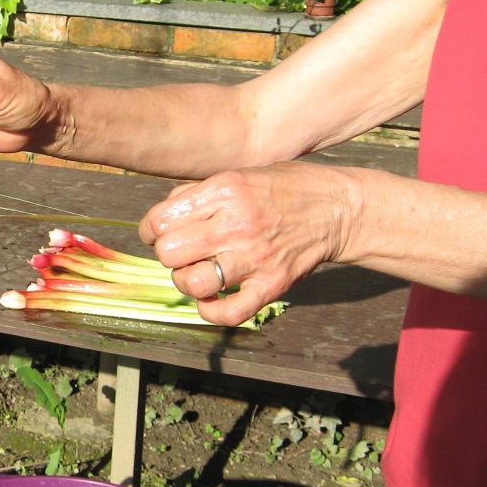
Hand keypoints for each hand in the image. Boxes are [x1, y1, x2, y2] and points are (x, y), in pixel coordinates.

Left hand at [138, 161, 355, 325]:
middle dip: (167, 255)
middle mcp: (237, 224)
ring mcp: (255, 257)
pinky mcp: (272, 284)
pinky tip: (212, 300)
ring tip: (196, 272)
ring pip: (193, 283)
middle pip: (170, 253)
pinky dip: (211, 312)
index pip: (161, 219)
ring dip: (185, 282)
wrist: (336, 208)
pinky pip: (229, 312)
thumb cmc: (283, 189)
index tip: (157, 234)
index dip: (150, 230)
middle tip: (181, 252)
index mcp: (225, 190)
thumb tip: (164, 216)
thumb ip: (199, 193)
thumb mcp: (238, 174)